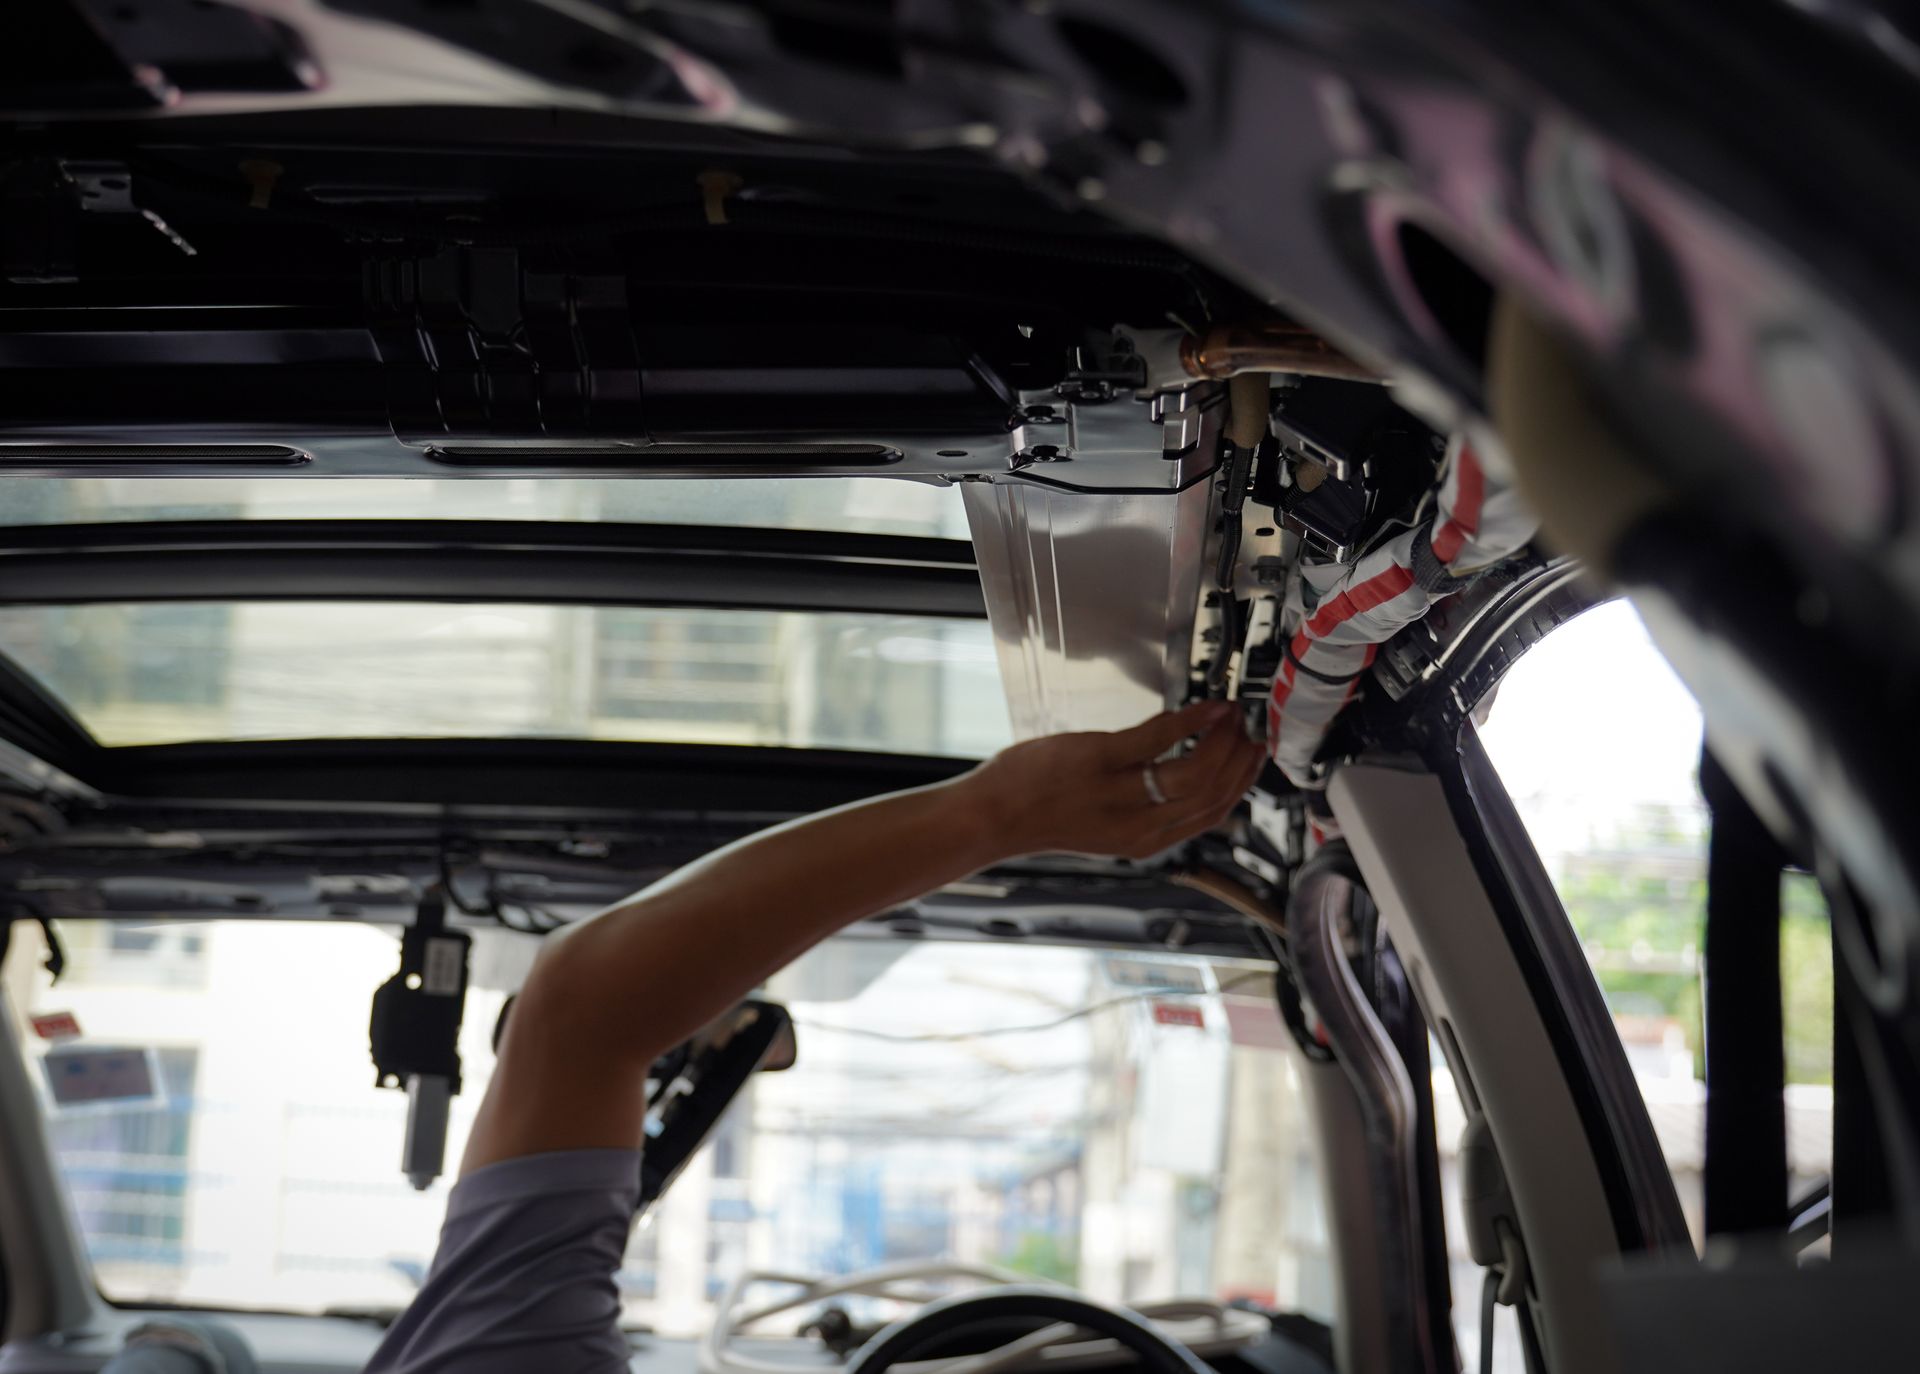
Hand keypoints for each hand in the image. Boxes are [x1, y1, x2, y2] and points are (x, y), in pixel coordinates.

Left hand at [960, 701, 1265, 860]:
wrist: (993, 816)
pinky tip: (1207, 706)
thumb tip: (1177, 776)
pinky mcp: (1101, 760)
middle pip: (1213, 794)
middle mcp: (1139, 824)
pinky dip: (1193, 719)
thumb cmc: (1042, 812)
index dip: (1240, 784)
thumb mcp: (1104, 823)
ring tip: (1230, 715)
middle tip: (1246, 729)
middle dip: (1238, 758)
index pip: (1212, 815)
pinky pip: (1162, 738)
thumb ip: (1142, 807)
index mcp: (1144, 841)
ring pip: (1197, 771)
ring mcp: (1121, 793)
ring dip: (1223, 739)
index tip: (1251, 756)